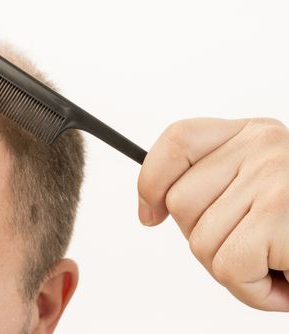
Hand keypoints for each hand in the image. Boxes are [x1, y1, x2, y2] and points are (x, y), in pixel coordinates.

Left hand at [137, 117, 288, 310]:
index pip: (179, 140)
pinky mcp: (279, 214)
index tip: (151, 213)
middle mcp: (263, 147)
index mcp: (252, 134)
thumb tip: (152, 207)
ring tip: (275, 261)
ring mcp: (272, 179)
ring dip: (235, 270)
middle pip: (181, 202)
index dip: (152, 179)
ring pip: (201, 242)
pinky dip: (254, 291)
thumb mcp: (262, 186)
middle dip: (206, 239)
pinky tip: (285, 279)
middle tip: (251, 247)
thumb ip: (217, 184)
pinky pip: (229, 268)